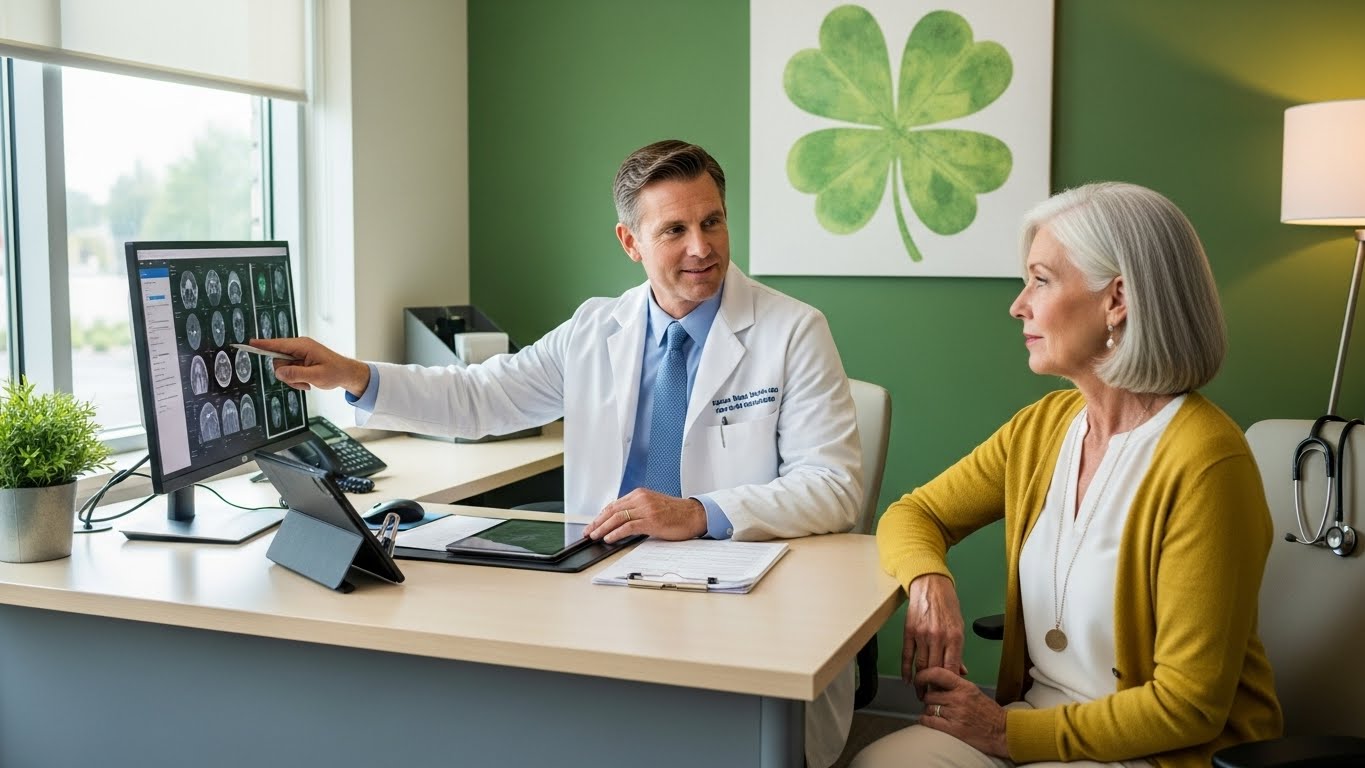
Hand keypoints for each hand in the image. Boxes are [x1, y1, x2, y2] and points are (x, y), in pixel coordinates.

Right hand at [250, 337, 369, 395]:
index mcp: (303, 346)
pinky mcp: (300, 360)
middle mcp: (299, 347)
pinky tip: (307, 383)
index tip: (250, 343)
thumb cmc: (335, 372)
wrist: (346, 374)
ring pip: (283, 368)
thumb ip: (296, 374)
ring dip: (292, 379)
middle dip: (286, 374)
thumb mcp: (316, 376)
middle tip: (301, 382)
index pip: (278, 344)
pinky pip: (289, 371)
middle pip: (278, 360)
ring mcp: (299, 353)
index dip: (263, 345)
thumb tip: (279, 372)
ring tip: (307, 383)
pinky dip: (296, 379)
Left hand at [586, 488, 707, 543]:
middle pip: (612, 510)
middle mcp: (641, 499)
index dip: (601, 515)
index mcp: (640, 494)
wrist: (694, 515)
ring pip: (617, 518)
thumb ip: (637, 510)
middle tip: (588, 531)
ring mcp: (646, 509)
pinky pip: (628, 527)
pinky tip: (609, 538)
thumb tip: (620, 522)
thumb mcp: (653, 506)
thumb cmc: (676, 513)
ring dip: (603, 528)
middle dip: (597, 522)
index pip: (615, 504)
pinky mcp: (651, 521)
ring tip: (594, 536)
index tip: (593, 524)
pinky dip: (616, 533)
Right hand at [902, 573, 967, 697]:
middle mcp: (938, 637)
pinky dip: (906, 669)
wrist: (931, 585)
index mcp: (954, 637)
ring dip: (920, 682)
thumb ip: (958, 651)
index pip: (951, 668)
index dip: (948, 685)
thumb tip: (961, 671)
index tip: (947, 695)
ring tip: (921, 694)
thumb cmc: (948, 605)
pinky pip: (907, 655)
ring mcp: (922, 634)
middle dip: (934, 687)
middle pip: (935, 670)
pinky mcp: (909, 631)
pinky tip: (907, 679)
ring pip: (921, 665)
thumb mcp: (959, 627)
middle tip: (933, 700)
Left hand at [918, 666, 1006, 756]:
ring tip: (934, 712)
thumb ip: (956, 685)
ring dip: (928, 710)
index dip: (923, 674)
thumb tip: (937, 680)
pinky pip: (930, 721)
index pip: (938, 673)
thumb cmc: (989, 713)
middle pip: (930, 694)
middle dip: (928, 698)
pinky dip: (925, 720)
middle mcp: (959, 698)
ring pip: (929, 708)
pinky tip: (927, 720)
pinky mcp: (954, 729)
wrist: (1003, 732)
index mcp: (965, 686)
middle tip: (931, 701)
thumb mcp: (974, 692)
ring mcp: (956, 714)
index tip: (918, 678)